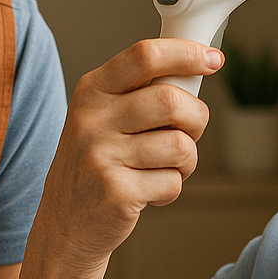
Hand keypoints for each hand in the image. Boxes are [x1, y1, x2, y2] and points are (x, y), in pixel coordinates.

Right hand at [34, 39, 221, 271]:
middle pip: (171, 101)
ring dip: (186, 161)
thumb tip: (199, 65)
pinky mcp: (116, 193)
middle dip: (196, 119)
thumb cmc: (96, 165)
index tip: (213, 60)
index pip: (144, 56)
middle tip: (189, 132)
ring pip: (179, 146)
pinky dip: (171, 189)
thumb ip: (140, 93)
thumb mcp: (102, 118)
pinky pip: (172, 182)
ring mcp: (100, 157)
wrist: (64, 225)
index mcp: (91, 91)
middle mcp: (91, 120)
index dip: (187, 53)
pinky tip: (150, 193)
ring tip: (165, 169)